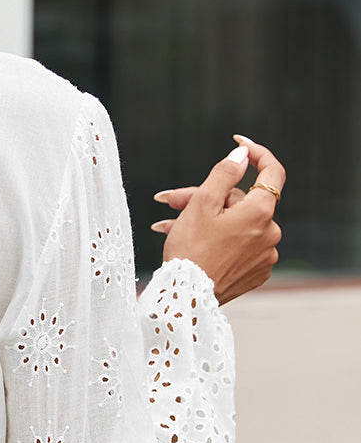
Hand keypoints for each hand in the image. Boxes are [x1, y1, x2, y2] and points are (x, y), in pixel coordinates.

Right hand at [149, 134, 283, 304]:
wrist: (184, 298)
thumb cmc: (190, 250)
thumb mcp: (202, 203)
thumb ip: (225, 173)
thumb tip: (242, 155)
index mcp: (261, 212)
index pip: (272, 171)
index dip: (256, 153)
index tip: (238, 145)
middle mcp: (270, 233)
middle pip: (241, 201)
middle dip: (207, 197)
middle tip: (172, 202)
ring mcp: (265, 255)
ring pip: (236, 223)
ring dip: (207, 220)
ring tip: (170, 226)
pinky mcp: (256, 272)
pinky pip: (239, 245)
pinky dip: (218, 240)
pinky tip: (190, 242)